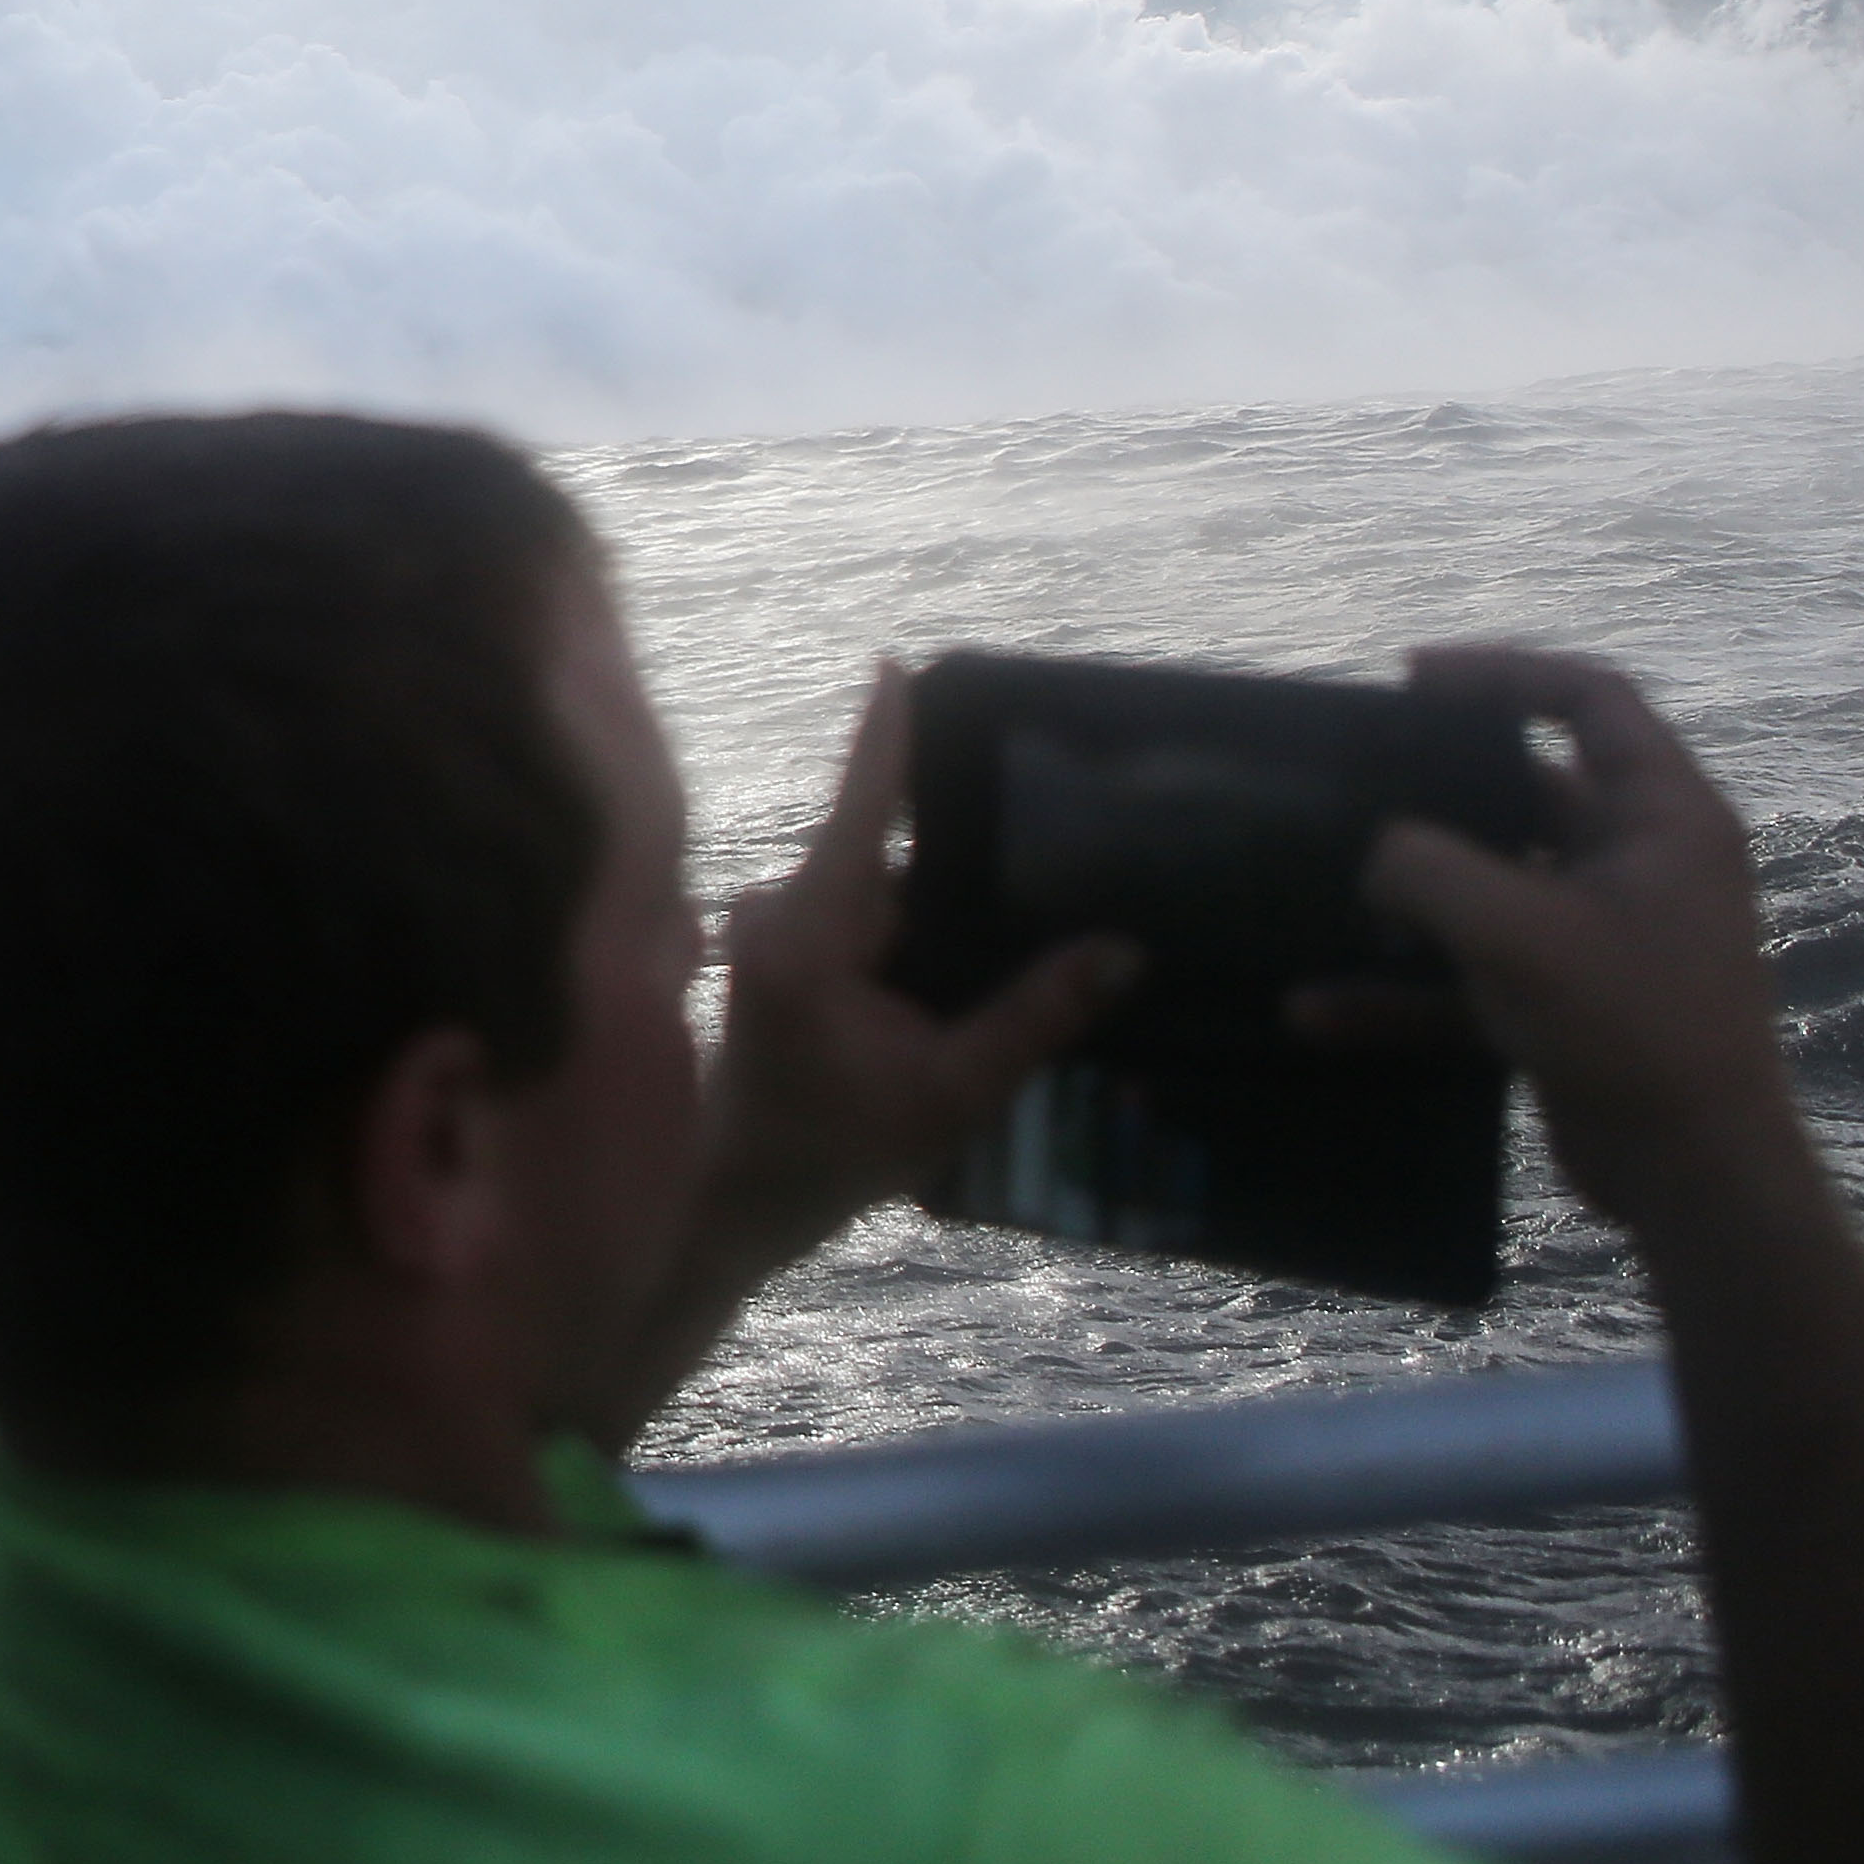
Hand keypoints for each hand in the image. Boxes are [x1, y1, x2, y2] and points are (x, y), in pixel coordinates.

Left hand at [698, 662, 1139, 1267]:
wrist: (742, 1199)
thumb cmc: (834, 1152)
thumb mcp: (952, 1092)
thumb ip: (1034, 1018)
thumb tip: (1121, 952)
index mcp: (804, 934)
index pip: (854, 813)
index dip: (882, 737)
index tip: (896, 663)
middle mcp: (778, 911)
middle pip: (879, 847)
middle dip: (958, 838)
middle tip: (1051, 821)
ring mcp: (773, 925)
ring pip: (876, 883)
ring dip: (938, 893)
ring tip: (1032, 889)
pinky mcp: (784, 946)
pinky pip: (861, 908)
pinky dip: (913, 919)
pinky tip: (971, 938)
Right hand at [1361, 644, 1804, 1244]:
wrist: (1698, 1179)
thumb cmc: (1632, 1030)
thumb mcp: (1517, 930)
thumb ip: (1426, 867)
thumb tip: (1377, 857)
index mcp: (1665, 818)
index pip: (1593, 700)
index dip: (1504, 672)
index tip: (1411, 678)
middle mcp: (1641, 865)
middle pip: (1530, 789)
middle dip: (1437, 788)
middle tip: (1354, 779)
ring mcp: (1605, 938)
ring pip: (1493, 885)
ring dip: (1411, 894)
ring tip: (1327, 885)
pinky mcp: (1569, 1004)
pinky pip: (1472, 976)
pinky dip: (1402, 990)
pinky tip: (1319, 1011)